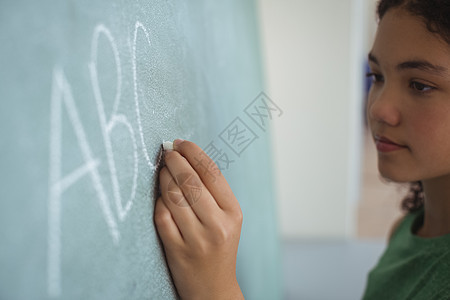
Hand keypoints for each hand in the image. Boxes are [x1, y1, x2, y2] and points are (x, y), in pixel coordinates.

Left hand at [154, 139, 243, 299]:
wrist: (213, 289)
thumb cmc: (219, 247)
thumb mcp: (227, 220)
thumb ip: (213, 192)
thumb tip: (188, 158)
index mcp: (233, 213)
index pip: (212, 173)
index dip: (195, 153)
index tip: (182, 143)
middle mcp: (217, 225)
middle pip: (191, 181)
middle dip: (176, 161)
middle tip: (168, 152)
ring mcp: (196, 239)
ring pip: (173, 196)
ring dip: (164, 178)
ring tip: (163, 170)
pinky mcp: (176, 250)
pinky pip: (162, 216)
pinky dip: (159, 202)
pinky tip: (160, 196)